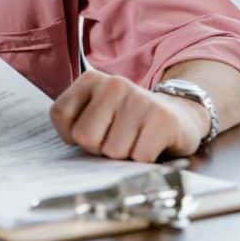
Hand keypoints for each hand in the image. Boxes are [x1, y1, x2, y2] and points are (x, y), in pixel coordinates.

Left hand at [49, 71, 210, 161]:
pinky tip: (150, 145)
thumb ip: (75, 121)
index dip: (71, 135)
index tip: (91, 131)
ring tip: (135, 141)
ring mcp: (139, 99)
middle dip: (99, 148)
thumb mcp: (96, 111)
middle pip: (85, 136)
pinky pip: (139, 157)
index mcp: (91, 79)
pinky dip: (143, 161)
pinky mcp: (162, 119)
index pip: (60, 115)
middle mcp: (114, 84)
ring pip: (112, 150)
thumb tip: (72, 142)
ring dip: (123, 156)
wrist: (179, 115)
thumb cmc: (128, 121)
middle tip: (115, 139)